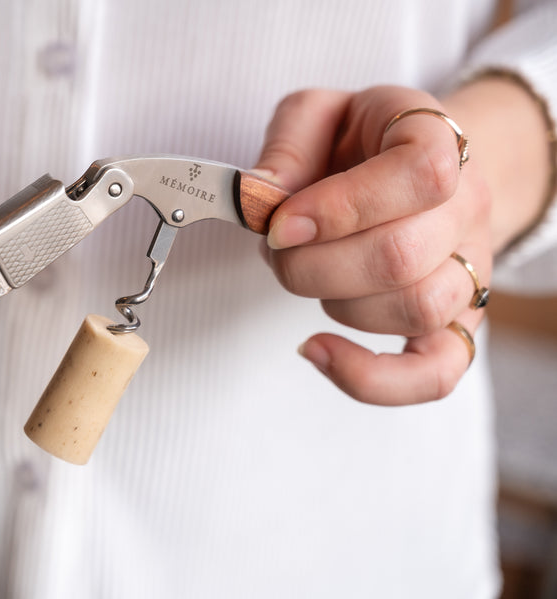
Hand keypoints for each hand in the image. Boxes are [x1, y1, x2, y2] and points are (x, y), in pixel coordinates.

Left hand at [254, 86, 491, 404]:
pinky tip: (316, 349)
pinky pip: (435, 374)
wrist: (415, 168)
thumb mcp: (317, 115)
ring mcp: (470, 270)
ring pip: (413, 310)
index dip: (339, 207)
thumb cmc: (360, 143)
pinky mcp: (456, 324)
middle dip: (311, 264)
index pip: (418, 176)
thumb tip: (260, 195)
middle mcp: (467, 207)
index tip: (280, 224)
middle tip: (276, 250)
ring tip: (303, 274)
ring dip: (333, 302)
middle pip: (400, 257)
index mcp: (438, 142)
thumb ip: (287, 144)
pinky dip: (370, 378)